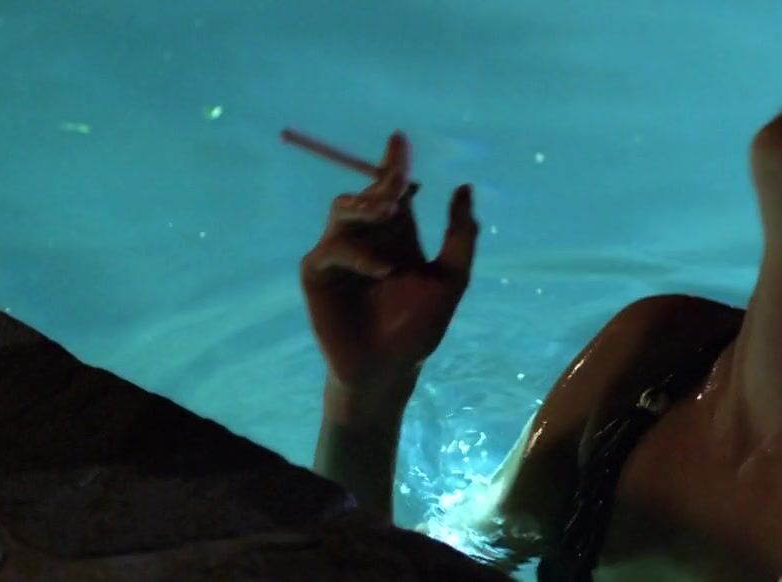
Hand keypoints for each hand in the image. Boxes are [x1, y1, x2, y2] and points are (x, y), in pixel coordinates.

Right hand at [300, 131, 478, 407]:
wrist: (390, 369)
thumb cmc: (419, 327)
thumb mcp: (450, 279)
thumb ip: (460, 235)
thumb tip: (464, 186)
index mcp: (397, 234)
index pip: (394, 190)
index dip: (395, 164)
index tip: (400, 140)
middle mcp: (366, 237)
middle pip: (368, 193)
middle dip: (382, 182)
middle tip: (400, 181)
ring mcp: (339, 254)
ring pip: (342, 210)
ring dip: (365, 206)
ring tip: (390, 211)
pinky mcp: (317, 274)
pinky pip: (330, 250)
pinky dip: (356, 255)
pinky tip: (381, 270)